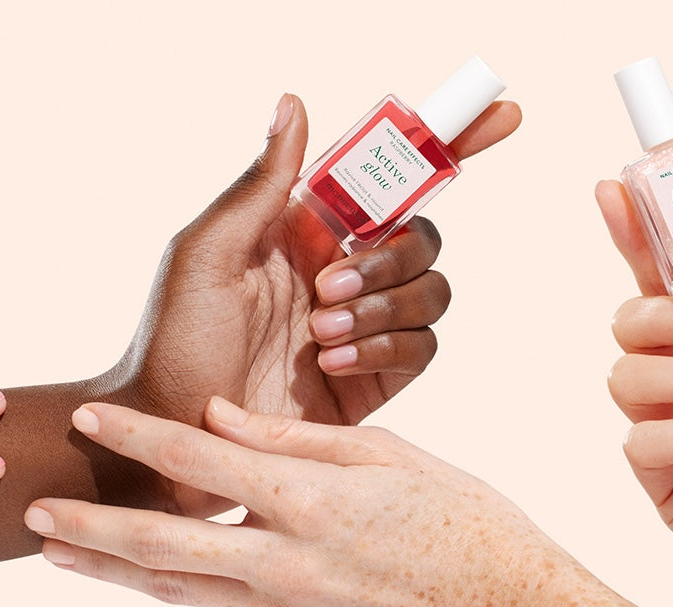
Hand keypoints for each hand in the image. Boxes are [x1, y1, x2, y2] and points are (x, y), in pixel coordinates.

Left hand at [26, 399, 672, 606]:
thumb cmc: (469, 526)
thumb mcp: (393, 460)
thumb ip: (299, 439)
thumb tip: (221, 420)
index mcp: (313, 503)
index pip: (200, 464)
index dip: (136, 437)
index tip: (88, 416)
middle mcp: (287, 564)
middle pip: (162, 548)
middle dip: (90, 528)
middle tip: (32, 512)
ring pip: (178, 589)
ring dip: (111, 569)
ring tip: (57, 551)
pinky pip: (224, 603)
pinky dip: (180, 583)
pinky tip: (150, 568)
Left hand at [100, 94, 519, 517]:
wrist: (179, 438)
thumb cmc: (171, 342)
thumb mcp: (205, 253)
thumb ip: (261, 184)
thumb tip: (295, 101)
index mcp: (304, 225)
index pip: (386, 172)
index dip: (449, 141)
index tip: (501, 115)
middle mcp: (341, 267)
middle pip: (421, 234)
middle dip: (390, 257)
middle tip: (328, 288)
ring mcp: (363, 322)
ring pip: (431, 289)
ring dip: (382, 307)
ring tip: (321, 336)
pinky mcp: (377, 376)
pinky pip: (423, 346)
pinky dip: (387, 348)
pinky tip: (334, 364)